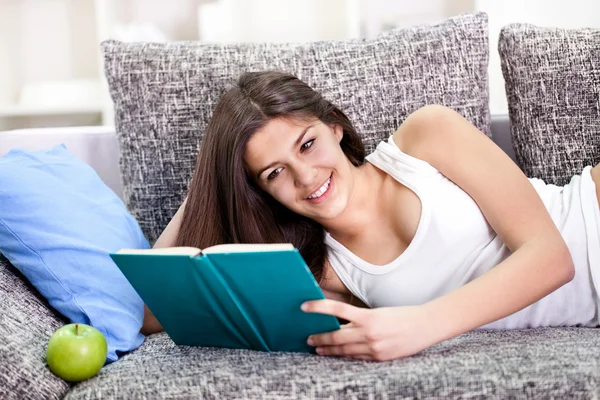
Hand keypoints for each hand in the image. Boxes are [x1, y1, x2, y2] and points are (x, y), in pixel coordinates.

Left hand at [301, 299, 437, 360]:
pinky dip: (346, 356)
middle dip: (320, 337)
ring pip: (344, 350)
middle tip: (308, 338)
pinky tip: (338, 355)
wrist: (426, 326)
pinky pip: (357, 358)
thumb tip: (339, 323)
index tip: (304, 307)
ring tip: (318, 349)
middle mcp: (369, 333)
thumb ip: (359, 319)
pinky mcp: (380, 358)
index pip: (336, 309)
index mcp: (368, 316)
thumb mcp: (379, 312)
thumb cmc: (402, 315)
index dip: (318, 308)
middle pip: (336, 336)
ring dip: (329, 350)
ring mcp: (374, 347)